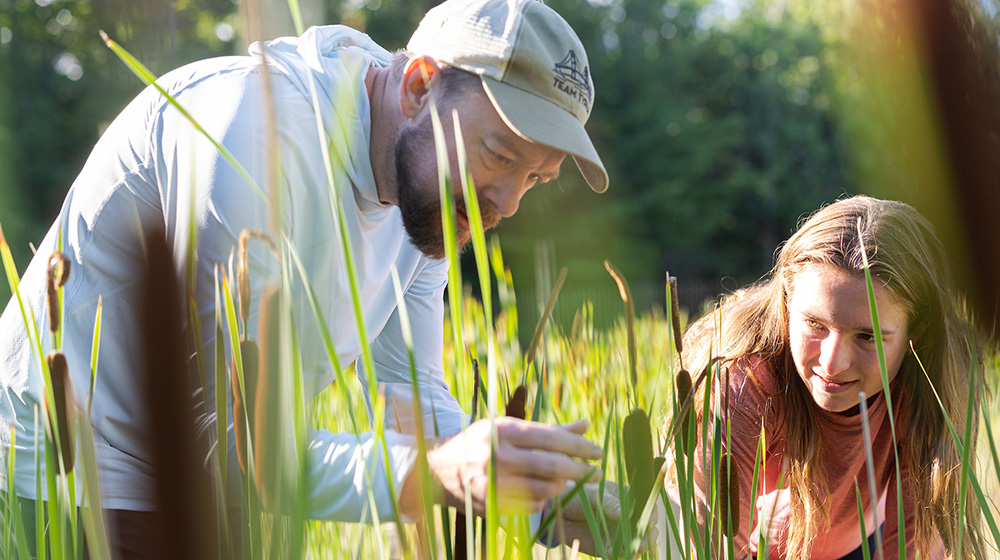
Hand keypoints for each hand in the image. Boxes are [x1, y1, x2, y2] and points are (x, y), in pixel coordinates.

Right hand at [402, 417, 602, 517]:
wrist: (438, 471)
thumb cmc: (481, 444)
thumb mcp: (509, 429)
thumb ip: (549, 429)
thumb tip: (585, 424)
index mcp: (504, 429)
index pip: (552, 437)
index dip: (580, 446)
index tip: (598, 452)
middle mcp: (498, 454)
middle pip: (552, 465)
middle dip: (579, 470)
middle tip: (595, 472)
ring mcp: (493, 481)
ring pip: (544, 488)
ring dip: (562, 487)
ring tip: (568, 483)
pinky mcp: (491, 504)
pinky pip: (530, 506)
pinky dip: (543, 501)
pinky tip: (546, 494)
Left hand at [540, 483, 657, 556]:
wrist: (558, 511)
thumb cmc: (577, 495)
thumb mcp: (593, 496)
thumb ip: (609, 503)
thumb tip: (626, 513)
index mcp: (627, 498)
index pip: (647, 505)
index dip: (651, 514)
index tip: (648, 520)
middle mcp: (628, 516)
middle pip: (647, 527)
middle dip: (647, 535)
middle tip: (640, 539)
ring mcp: (620, 532)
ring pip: (638, 543)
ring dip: (637, 548)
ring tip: (630, 549)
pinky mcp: (610, 546)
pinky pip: (622, 554)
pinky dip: (621, 556)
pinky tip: (611, 553)